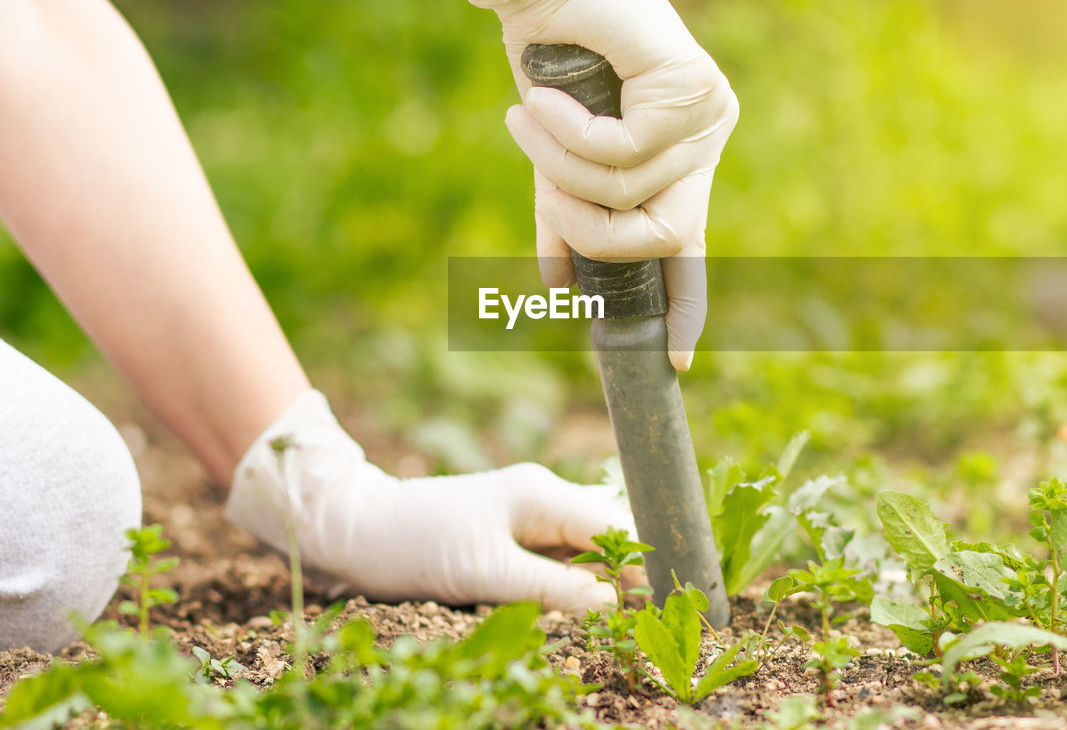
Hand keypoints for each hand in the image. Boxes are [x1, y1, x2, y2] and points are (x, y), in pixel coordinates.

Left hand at [225, 390, 634, 611]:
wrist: (355, 532)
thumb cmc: (416, 544)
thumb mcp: (486, 573)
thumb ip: (552, 588)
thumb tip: (612, 602)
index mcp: (541, 494)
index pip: (614, 523)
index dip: (642, 560)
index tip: (667, 596)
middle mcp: (541, 498)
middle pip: (606, 535)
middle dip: (628, 572)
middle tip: (648, 616)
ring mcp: (526, 516)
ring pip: (584, 550)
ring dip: (601, 582)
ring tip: (623, 617)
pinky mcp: (510, 536)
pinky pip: (557, 559)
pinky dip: (572, 583)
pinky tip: (581, 607)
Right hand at [463, 0, 737, 370]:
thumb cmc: (550, 67)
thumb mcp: (555, 160)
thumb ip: (564, 219)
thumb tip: (561, 287)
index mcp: (680, 163)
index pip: (690, 247)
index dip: (685, 304)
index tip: (676, 360)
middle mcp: (706, 141)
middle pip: (666, 234)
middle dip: (590, 230)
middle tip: (544, 194)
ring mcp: (707, 114)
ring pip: (633, 194)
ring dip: (561, 172)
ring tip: (526, 122)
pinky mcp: (693, 85)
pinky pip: (623, 151)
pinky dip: (568, 134)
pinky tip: (542, 99)